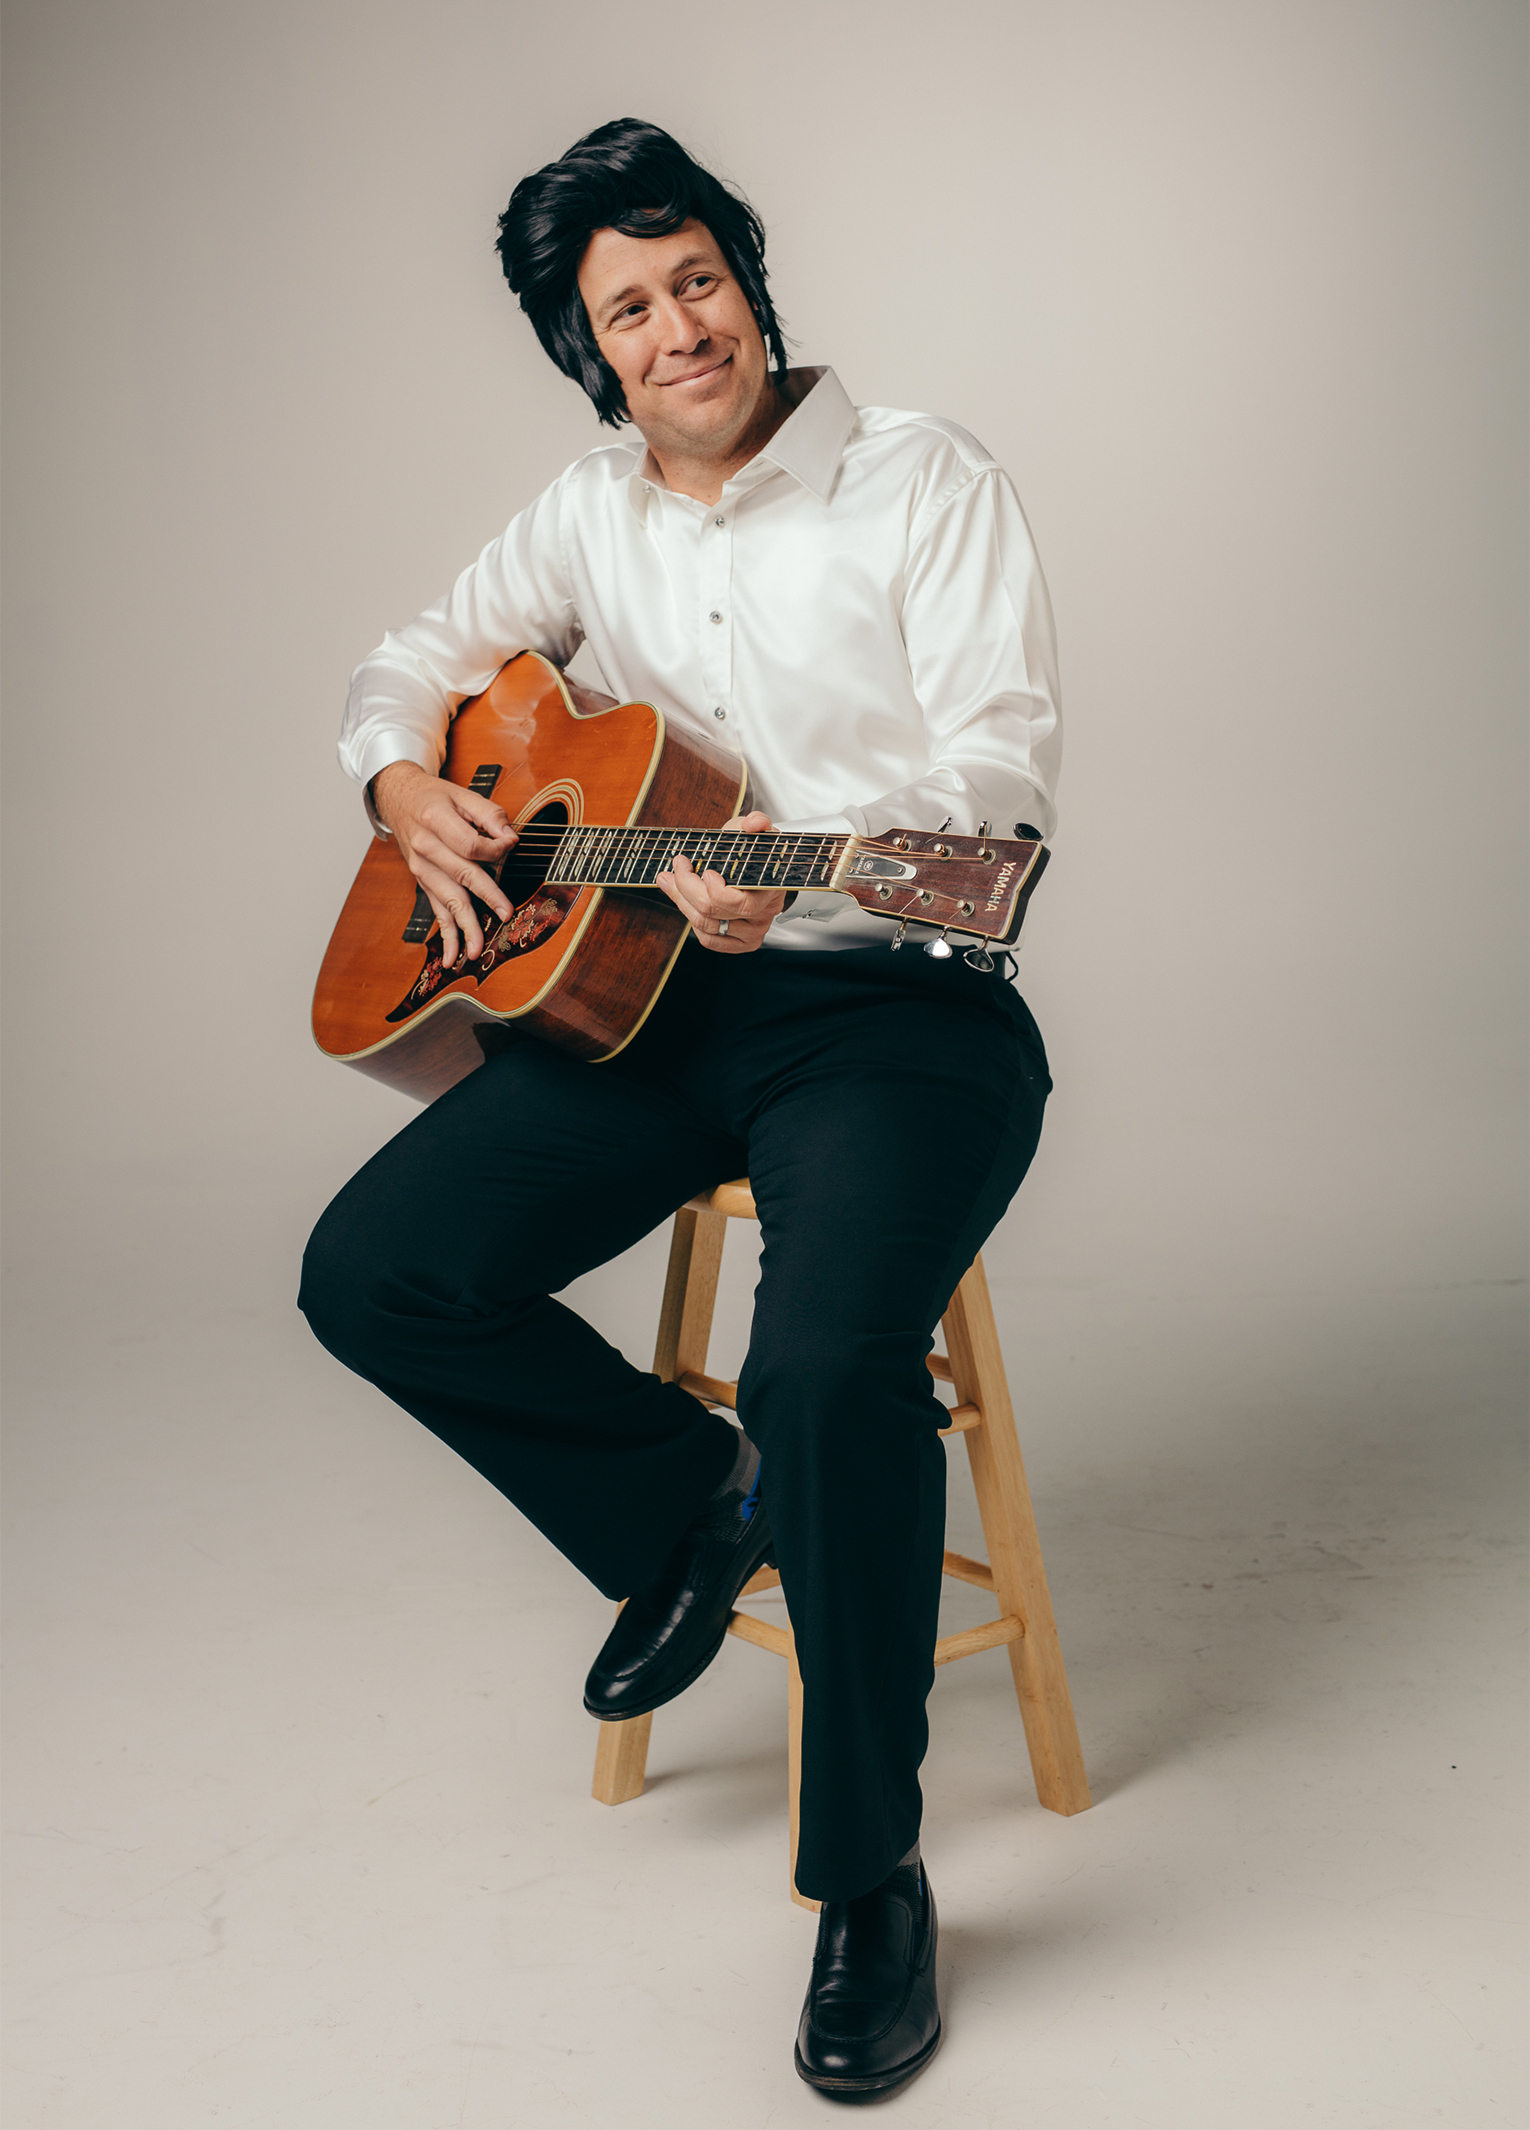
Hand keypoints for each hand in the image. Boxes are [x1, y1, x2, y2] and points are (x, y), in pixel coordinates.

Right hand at [370, 761, 516, 967]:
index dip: (495, 849)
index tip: (511, 846)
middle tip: (505, 913)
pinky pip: (435, 910)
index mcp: (435, 820)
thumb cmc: (434, 797)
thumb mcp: (462, 794)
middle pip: (459, 875)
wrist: (398, 799)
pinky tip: (451, 955)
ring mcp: (420, 867)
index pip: (469, 844)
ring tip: (478, 950)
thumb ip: (489, 814)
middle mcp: (424, 847)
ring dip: (464, 926)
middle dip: (485, 896)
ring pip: (446, 900)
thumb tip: (510, 839)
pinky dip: (445, 934)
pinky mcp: (421, 881)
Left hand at [656, 811, 785, 953]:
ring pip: (707, 926)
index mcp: (771, 888)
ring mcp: (753, 932)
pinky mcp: (741, 942)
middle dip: (686, 888)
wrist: (758, 870)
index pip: (741, 903)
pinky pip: (710, 941)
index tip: (704, 871)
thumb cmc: (754, 852)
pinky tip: (686, 903)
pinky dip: (692, 922)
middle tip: (677, 866)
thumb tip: (755, 822)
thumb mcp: (754, 832)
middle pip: (715, 912)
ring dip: (682, 902)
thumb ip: (757, 822)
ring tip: (670, 880)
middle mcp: (764, 914)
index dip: (715, 892)